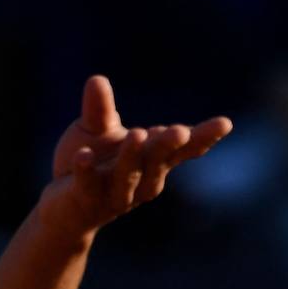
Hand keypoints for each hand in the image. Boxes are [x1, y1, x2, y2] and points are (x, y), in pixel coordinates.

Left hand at [40, 76, 232, 236]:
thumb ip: (100, 109)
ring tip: (138, 134)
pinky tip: (83, 155)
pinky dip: (86, 170)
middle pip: (157, 162)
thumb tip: (97, 79)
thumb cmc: (90, 166)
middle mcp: (139, 180)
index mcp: (151, 162)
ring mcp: (113, 193)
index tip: (225, 123)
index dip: (203, 138)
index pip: (181, 150)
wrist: (63, 209)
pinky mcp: (84, 200)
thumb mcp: (95, 132)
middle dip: (168, 146)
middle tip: (180, 130)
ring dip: (133, 157)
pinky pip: (87, 185)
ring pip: (126, 176)